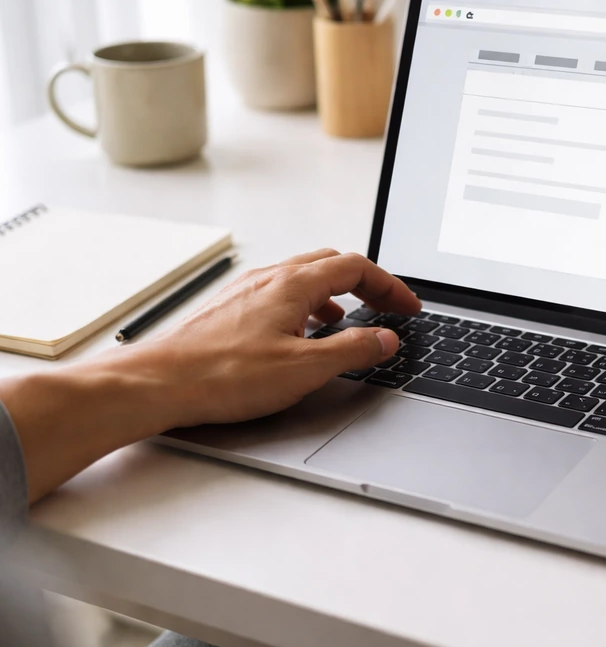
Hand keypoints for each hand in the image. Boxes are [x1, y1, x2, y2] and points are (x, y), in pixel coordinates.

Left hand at [0, 250, 420, 501]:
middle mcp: (269, 278)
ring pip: (304, 277)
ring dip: (337, 293)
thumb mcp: (304, 368)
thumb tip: (385, 338)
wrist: (156, 384)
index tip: (408, 307)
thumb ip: (353, 350)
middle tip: (388, 306)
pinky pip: (280, 293)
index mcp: (293, 283)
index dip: (390, 285)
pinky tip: (300, 335)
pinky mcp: (230, 309)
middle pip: (331, 263)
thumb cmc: (222, 375)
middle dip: (367, 283)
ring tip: (350, 320)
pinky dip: (307, 305)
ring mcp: (246, 290)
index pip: (356, 267)